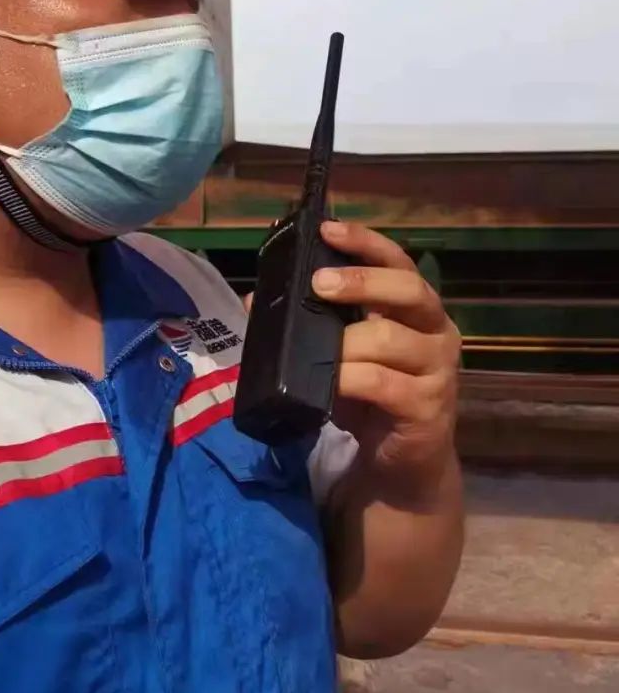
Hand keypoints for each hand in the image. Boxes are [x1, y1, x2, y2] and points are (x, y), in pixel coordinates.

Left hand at [313, 220, 460, 493]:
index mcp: (415, 309)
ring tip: (317, 351)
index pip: (399, 262)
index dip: (366, 242)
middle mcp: (435, 330)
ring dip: (346, 342)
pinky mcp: (427, 407)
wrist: (404, 463)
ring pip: (390, 339)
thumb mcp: (338, 355)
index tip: (328, 229)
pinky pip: (384, 384)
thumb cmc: (371, 397)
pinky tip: (331, 384)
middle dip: (361, 281)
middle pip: (408, 289)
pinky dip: (350, 380)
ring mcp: (437, 370)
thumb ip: (307, 325)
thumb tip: (255, 301)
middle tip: (319, 285)